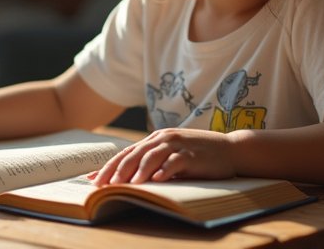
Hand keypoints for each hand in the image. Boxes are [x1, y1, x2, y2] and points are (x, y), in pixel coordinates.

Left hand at [90, 128, 235, 185]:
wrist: (230, 149)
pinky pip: (175, 162)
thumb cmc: (198, 154)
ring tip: (125, 184)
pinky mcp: (192, 155)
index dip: (108, 166)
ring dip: (137, 171)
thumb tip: (127, 178)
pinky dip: (164, 170)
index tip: (93, 181)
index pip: (126, 152)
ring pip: (151, 156)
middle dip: (116, 171)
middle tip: (103, 186)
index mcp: (156, 138)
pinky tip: (156, 180)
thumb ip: (151, 162)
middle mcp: (164, 138)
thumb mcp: (171, 154)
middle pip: (134, 154)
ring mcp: (178, 145)